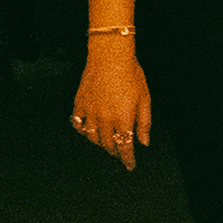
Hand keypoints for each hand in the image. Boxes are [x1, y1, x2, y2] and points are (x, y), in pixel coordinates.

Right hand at [72, 47, 152, 169]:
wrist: (109, 56)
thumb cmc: (131, 74)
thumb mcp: (145, 99)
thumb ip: (144, 122)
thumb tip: (144, 142)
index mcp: (123, 119)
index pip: (125, 146)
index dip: (127, 158)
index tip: (130, 165)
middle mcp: (105, 118)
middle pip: (109, 144)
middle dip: (116, 152)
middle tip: (121, 154)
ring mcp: (90, 111)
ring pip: (92, 137)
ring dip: (101, 144)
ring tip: (108, 144)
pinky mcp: (79, 103)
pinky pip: (77, 123)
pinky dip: (83, 131)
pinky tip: (89, 131)